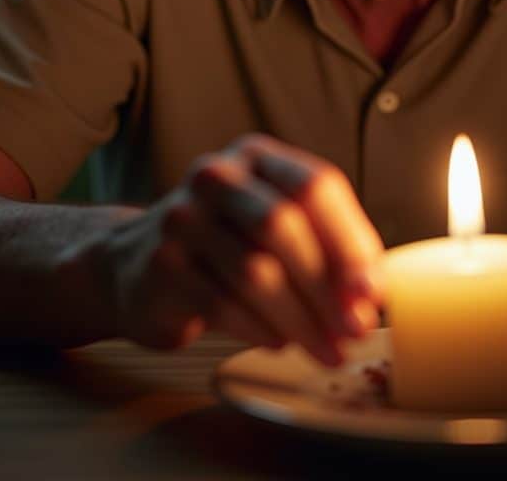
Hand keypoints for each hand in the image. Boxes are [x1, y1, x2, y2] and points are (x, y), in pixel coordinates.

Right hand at [103, 133, 384, 363]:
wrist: (134, 263)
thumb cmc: (226, 245)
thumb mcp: (274, 224)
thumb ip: (325, 246)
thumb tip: (370, 294)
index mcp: (256, 156)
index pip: (315, 185)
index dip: (350, 241)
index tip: (372, 292)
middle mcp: (216, 175)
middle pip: (284, 225)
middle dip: (326, 287)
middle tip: (354, 331)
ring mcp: (182, 216)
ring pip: (255, 271)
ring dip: (301, 319)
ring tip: (327, 349)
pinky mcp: (161, 264)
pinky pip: (222, 303)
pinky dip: (259, 329)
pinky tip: (279, 342)